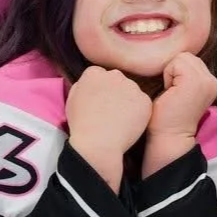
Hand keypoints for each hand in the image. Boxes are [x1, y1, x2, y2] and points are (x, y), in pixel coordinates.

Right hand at [66, 67, 151, 189]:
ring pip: (131, 90)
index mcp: (93, 73)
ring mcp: (131, 86)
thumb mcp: (72, 99)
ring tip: (118, 119)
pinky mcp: (144, 100)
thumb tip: (90, 84)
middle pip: (116, 79)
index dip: (98, 88)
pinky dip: (138, 112)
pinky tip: (128, 123)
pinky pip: (142, 103)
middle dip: (114, 90)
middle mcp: (114, 74)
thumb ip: (82, 86)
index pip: (99, 74)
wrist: (98, 142)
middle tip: (109, 109)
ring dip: (127, 100)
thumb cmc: (81, 124)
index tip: (98, 100)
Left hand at [141, 53, 216, 177]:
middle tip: (172, 92)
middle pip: (185, 56)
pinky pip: (175, 63)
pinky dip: (168, 75)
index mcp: (210, 81)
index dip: (175, 72)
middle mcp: (212, 80)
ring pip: (180, 57)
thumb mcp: (179, 89)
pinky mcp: (195, 81)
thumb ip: (183, 73)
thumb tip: (169, 53)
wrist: (169, 136)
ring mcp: (206, 81)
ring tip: (172, 92)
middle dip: (173, 70)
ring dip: (170, 73)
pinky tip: (170, 92)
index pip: (188, 58)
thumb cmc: (167, 115)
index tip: (174, 91)